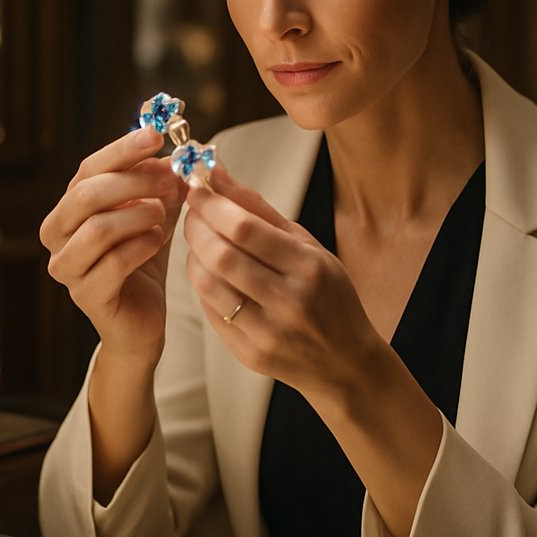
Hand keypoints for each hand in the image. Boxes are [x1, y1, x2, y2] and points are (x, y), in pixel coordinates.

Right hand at [40, 127, 186, 363]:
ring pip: (97, 229)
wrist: (142, 322)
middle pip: (87, 195)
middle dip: (134, 182)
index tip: (157, 135)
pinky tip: (157, 241)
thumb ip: (158, 184)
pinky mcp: (86, 297)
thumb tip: (175, 150)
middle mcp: (57, 236)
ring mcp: (67, 268)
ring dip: (138, 216)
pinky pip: (111, 264)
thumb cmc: (142, 261)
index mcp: (68, 209)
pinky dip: (140, 247)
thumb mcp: (152, 214)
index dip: (122, 150)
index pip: (88, 169)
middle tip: (170, 180)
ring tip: (163, 216)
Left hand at [182, 168, 381, 400]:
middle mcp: (289, 301)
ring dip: (193, 255)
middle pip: (222, 255)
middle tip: (193, 211)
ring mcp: (267, 332)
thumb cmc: (326, 293)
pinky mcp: (249, 354)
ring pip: (209, 284)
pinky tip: (208, 271)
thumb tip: (218, 174)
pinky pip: (210, 311)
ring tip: (198, 240)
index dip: (212, 205)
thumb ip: (260, 209)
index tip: (197, 188)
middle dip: (197, 226)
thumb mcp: (308, 245)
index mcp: (309, 267)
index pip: (246, 229)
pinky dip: (202, 284)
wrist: (343, 361)